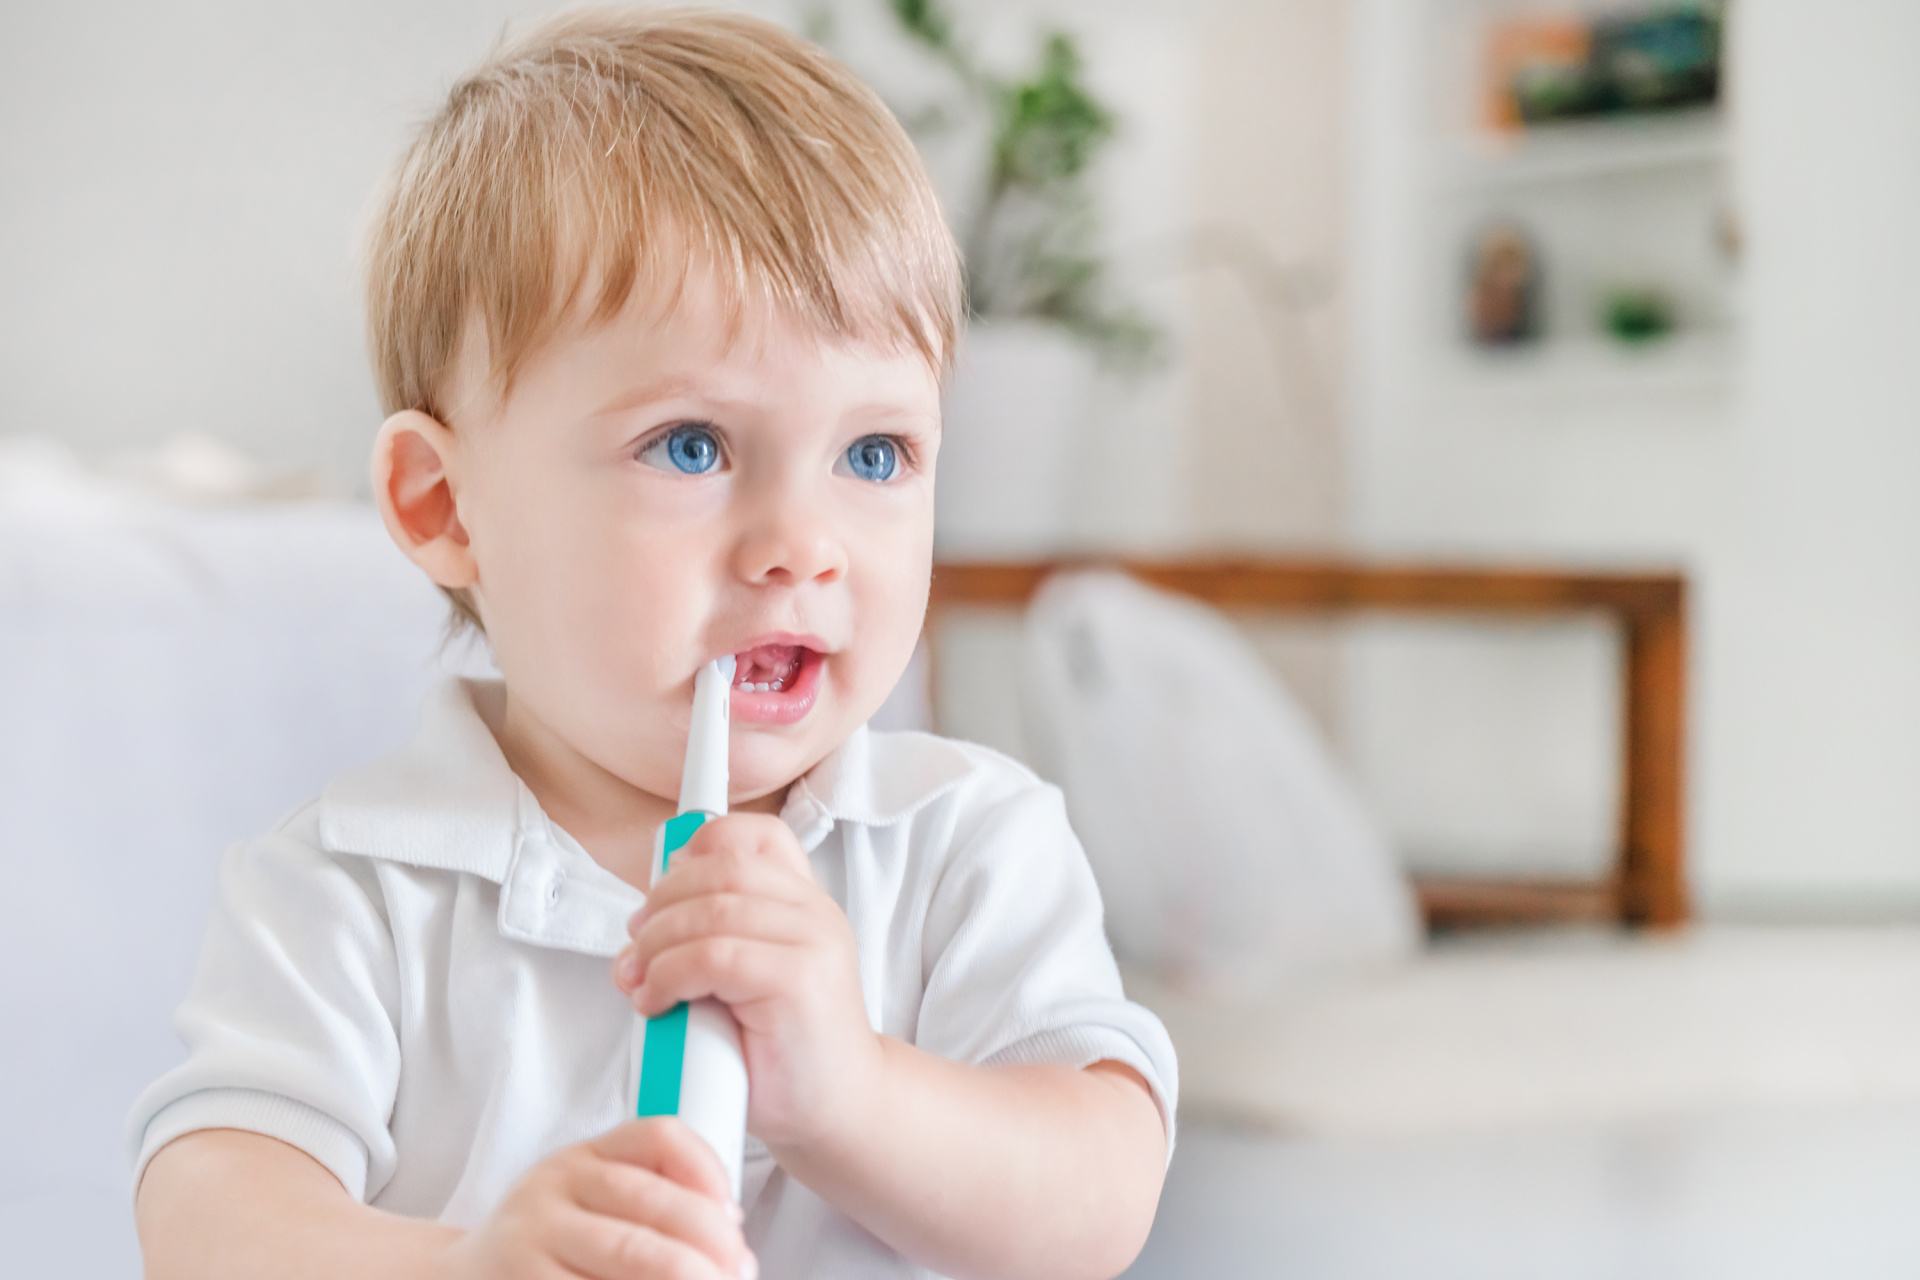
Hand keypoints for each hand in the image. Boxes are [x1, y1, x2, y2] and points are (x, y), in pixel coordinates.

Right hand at [440, 1119, 754, 1279]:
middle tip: (741, 1271)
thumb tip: (733, 1247)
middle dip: (710, 1244)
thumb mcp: (589, 1204)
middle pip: (649, 1206)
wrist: (458, 1279)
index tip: (736, 1216)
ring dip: (689, 1276)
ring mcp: (530, 1242)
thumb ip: (652, 1204)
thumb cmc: (550, 1248)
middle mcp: (552, 1189)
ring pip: (628, 1255)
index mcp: (582, 1158)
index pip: (657, 1138)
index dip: (708, 1171)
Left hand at [614, 813, 882, 1150]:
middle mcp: (815, 912)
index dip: (699, 845)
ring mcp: (813, 943)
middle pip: (718, 870)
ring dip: (656, 945)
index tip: (662, 888)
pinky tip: (656, 1000)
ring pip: (711, 911)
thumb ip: (712, 938)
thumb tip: (641, 923)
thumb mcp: (745, 980)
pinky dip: (668, 975)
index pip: (755, 837)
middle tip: (635, 947)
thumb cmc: (782, 1052)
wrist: (838, 1109)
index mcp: (804, 902)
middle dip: (659, 905)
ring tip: (640, 981)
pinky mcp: (798, 981)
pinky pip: (713, 956)